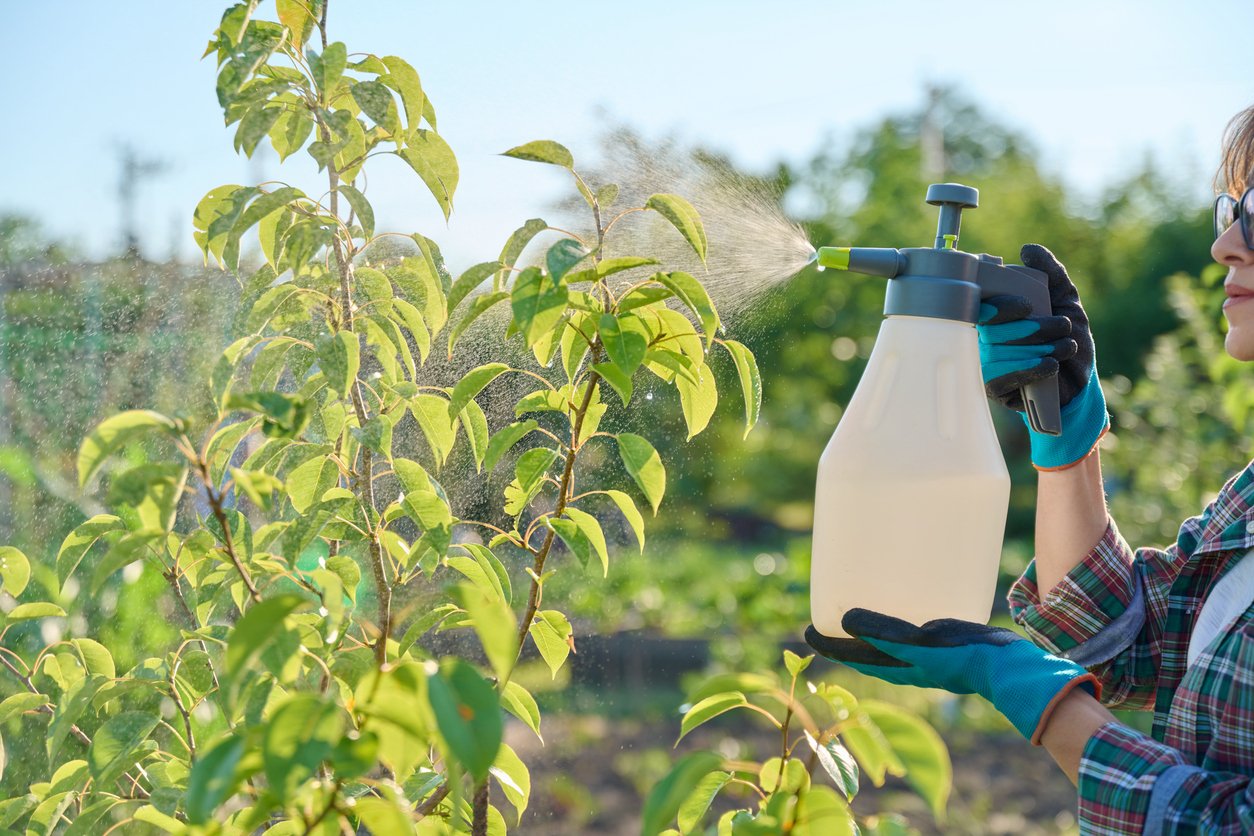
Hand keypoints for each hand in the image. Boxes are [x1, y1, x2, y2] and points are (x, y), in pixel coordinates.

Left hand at [805, 608, 1098, 743]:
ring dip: (870, 631)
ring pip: (888, 644)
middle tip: (825, 615)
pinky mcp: (944, 643)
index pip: (854, 657)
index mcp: (899, 667)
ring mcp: (927, 656)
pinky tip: (905, 603)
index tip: (805, 632)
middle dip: (845, 638)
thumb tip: (845, 619)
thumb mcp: (919, 645)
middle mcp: (909, 664)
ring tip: (857, 607)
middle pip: (867, 651)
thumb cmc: (963, 658)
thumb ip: (883, 632)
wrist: (1009, 667)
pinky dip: (897, 623)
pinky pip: (912, 633)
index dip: (829, 646)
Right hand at [977, 244, 1108, 469]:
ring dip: (1041, 347)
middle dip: (1034, 328)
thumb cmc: (1066, 337)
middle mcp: (984, 338)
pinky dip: (1031, 368)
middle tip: (1064, 325)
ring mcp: (986, 364)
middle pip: (993, 331)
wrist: (1079, 379)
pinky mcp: (994, 389)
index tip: (1027, 306)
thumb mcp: (1064, 300)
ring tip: (1067, 345)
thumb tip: (1028, 250)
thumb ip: (1050, 273)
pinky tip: (1051, 364)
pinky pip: (1003, 379)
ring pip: (1001, 353)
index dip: (1001, 307)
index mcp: (995, 314)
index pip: (981, 308)